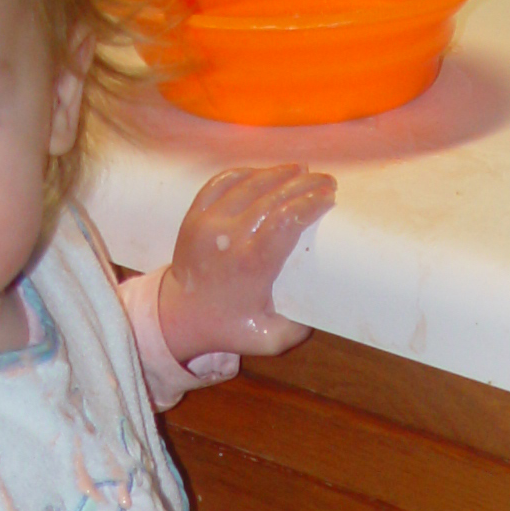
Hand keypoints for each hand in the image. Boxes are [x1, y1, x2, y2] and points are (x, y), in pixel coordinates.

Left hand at [157, 164, 336, 364]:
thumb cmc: (229, 326)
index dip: (310, 201)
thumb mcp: (270, 339)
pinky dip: (248, 173)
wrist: (180, 316)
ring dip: (279, 174)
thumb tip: (327, 300)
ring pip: (249, 183)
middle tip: (325, 180)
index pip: (286, 219)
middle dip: (303, 184)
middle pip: (273, 196)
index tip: (328, 196)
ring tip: (300, 171)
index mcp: (251, 264)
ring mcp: (208, 222)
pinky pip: (223, 182)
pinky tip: (266, 173)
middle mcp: (228, 237)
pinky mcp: (195, 214)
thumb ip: (301, 325)